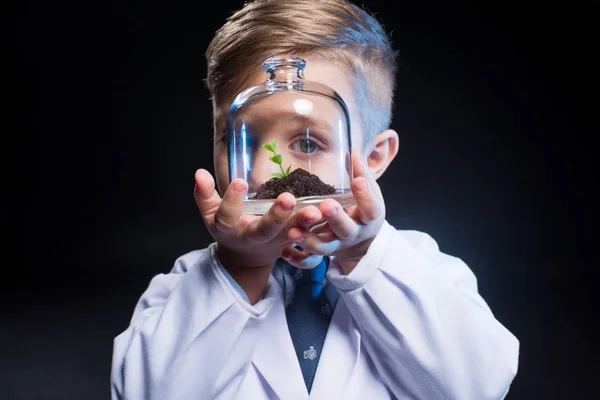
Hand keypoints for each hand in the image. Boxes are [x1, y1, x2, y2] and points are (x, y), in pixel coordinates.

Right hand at [193, 169, 323, 300]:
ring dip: (303, 223)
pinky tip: (329, 213)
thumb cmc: (228, 228)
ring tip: (316, 211)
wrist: (246, 258)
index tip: (240, 182)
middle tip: (288, 199)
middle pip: (264, 230)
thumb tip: (198, 172)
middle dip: (276, 216)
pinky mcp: (291, 241)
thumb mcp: (211, 214)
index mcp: (230, 230)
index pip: (228, 217)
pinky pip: (305, 234)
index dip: (232, 201)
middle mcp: (253, 238)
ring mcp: (274, 242)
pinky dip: (317, 226)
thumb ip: (204, 194)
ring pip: (289, 234)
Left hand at [280, 150, 384, 273]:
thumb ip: (362, 175)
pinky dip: (296, 259)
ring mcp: (336, 245)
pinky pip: (309, 261)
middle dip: (335, 218)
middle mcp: (352, 233)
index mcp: (368, 217)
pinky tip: (283, 251)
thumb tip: (354, 152)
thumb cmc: (362, 211)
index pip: (371, 208)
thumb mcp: (370, 193)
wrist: (361, 243)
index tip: (356, 181)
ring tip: (293, 231)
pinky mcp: (321, 255)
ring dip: (309, 240)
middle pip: (346, 229)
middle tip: (326, 206)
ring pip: (324, 248)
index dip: (365, 196)